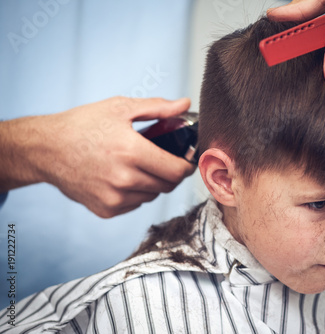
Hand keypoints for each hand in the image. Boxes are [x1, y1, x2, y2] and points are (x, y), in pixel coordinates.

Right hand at [0, 97, 195, 217]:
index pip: (176, 170)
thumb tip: (185, 104)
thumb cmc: (83, 125)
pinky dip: (135, 193)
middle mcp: (124, 179)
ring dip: (153, 183)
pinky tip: (122, 177)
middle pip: (167, 185)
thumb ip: (157, 108)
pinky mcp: (106, 210)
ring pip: (152, 195)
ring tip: (138, 165)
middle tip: (164, 160)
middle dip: (171, 173)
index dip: (187, 166)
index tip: (187, 160)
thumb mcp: (120, 108)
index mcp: (131, 151)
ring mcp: (114, 198)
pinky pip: (135, 204)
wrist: (46, 149)